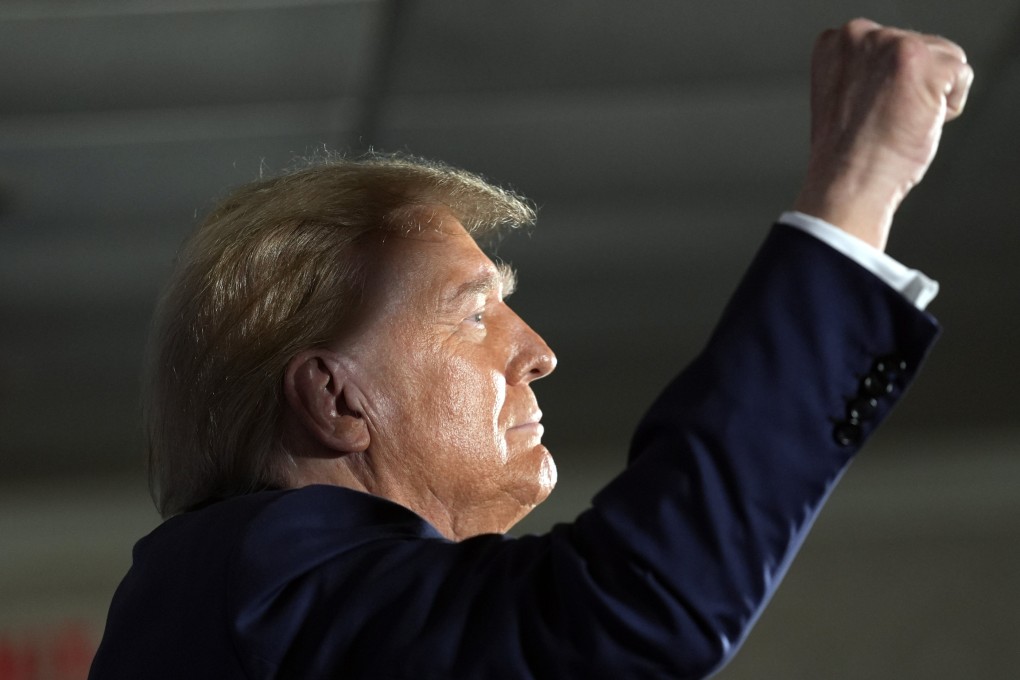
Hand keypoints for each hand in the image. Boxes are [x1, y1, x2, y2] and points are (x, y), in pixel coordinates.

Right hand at [793, 18, 973, 250]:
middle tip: (882, 122)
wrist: (845, 183)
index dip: (889, 84)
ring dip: (931, 95)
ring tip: (896, 122)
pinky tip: (915, 123)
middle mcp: (858, 34)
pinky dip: (947, 107)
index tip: (867, 113)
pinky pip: (960, 75)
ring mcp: (889, 44)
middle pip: (922, 48)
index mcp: (834, 42)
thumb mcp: (844, 98)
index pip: (891, 47)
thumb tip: (900, 71)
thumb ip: (866, 71)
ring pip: (944, 58)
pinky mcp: (919, 60)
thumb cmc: (846, 155)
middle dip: (912, 86)